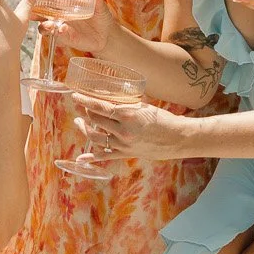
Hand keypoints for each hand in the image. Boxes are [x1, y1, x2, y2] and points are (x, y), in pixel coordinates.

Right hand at [17, 0, 112, 56]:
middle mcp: (58, 13)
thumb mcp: (101, 8)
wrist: (106, 36)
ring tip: (50, 24)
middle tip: (28, 6)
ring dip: (43, 24)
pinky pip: (55, 36)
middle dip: (31, 7)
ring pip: (43, 25)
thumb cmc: (101, 17)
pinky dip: (57, 33)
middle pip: (39, 9)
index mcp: (63, 1)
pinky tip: (63, 30)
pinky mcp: (63, 38)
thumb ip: (98, 3)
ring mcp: (59, 26)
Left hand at [74, 91, 193, 160]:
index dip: (85, 100)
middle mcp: (123, 131)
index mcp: (127, 115)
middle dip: (85, 111)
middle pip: (95, 120)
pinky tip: (81, 159)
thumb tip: (110, 96)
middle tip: (79, 105)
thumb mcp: (143, 107)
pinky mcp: (126, 154)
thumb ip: (126, 104)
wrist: (178, 138)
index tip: (75, 95)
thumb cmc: (163, 119)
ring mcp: (123, 144)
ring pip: (95, 137)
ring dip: (84, 128)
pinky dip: (91, 157)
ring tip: (79, 121)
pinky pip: (105, 156)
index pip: (99, 106)